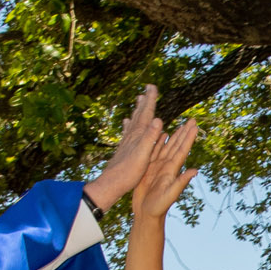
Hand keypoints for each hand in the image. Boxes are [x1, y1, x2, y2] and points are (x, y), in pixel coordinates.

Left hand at [85, 86, 179, 213]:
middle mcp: (132, 135)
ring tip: (139, 100)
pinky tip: (126, 122)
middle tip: (148, 87)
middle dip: (145, 101)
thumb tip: (158, 119)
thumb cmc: (129, 172)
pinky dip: (129, 124)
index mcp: (138, 135)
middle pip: (140, 114)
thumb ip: (150, 137)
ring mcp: (127, 141)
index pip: (146, 114)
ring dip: (138, 110)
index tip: (153, 86)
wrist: (112, 183)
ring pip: (134, 121)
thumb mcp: (143, 155)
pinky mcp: (124, 148)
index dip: (151, 100)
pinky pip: (128, 132)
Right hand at [125, 106, 201, 222]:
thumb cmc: (159, 207)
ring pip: (166, 147)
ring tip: (180, 124)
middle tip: (192, 119)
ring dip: (173, 135)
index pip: (182, 150)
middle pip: (176, 145)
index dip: (188, 138)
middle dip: (184, 132)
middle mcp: (166, 166)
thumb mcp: (170, 195)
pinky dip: (158, 142)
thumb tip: (195, 171)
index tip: (194, 125)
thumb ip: (181, 182)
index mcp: (172, 170)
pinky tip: (161, 134)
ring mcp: (158, 167)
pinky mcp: (148, 169)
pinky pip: (154, 152)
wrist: (146, 214)